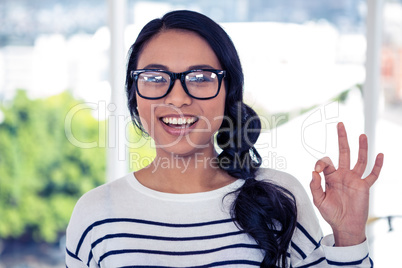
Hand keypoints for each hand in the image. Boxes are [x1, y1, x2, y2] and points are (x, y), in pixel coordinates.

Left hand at [310, 122, 383, 246]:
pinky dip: (378, 166)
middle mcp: (343, 175)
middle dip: (342, 139)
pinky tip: (381, 155)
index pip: (326, 162)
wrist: (344, 225)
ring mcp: (354, 179)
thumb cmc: (331, 213)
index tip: (317, 171)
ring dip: (361, 148)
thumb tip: (313, 171)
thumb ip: (315, 185)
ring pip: (359, 160)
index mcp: (330, 177)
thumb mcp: (318, 200)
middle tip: (340, 125)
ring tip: (362, 135)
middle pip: (343, 152)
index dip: (320, 163)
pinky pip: (373, 174)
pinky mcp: (364, 186)